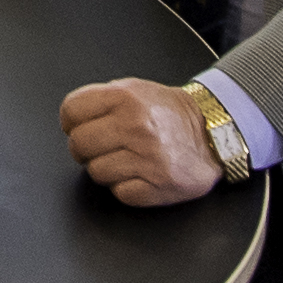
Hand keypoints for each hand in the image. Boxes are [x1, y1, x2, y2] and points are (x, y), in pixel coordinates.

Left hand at [67, 77, 222, 206]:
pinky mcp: (156, 186)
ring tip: (125, 159)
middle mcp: (135, 126)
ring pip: (95, 172)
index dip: (71, 122)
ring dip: (106, 169)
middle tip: (103, 146)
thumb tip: (71, 116)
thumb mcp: (135, 90)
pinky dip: (125, 187)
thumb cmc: (169, 114)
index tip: (80, 126)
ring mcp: (146, 158)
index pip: (71, 112)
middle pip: (78, 145)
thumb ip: (101, 99)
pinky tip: (139, 173)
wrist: (212, 134)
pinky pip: (119, 193)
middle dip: (86, 149)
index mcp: (125, 98)